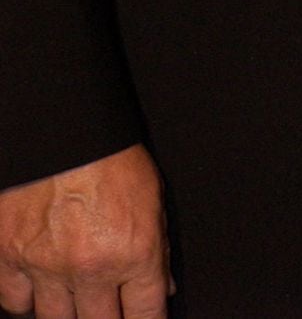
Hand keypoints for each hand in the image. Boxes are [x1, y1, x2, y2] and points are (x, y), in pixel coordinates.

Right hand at [0, 145, 170, 318]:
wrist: (63, 126)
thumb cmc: (110, 153)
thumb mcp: (152, 196)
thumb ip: (158, 246)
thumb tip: (163, 285)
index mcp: (135, 251)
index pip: (146, 315)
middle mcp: (91, 267)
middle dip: (106, 318)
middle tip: (106, 307)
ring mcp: (46, 266)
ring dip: (68, 310)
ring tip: (75, 294)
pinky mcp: (10, 255)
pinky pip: (15, 301)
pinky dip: (25, 297)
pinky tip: (38, 284)